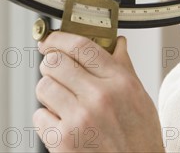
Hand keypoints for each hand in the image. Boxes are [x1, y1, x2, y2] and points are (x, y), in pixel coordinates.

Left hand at [33, 32, 163, 151]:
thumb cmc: (139, 140)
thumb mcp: (140, 99)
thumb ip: (124, 68)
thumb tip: (117, 43)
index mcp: (120, 82)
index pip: (81, 46)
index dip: (59, 38)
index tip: (50, 40)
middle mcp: (100, 97)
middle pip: (55, 62)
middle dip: (51, 65)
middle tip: (56, 74)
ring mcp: (79, 118)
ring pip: (43, 86)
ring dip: (48, 93)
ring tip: (62, 103)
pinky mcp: (63, 140)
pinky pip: (39, 116)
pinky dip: (46, 120)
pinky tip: (63, 125)